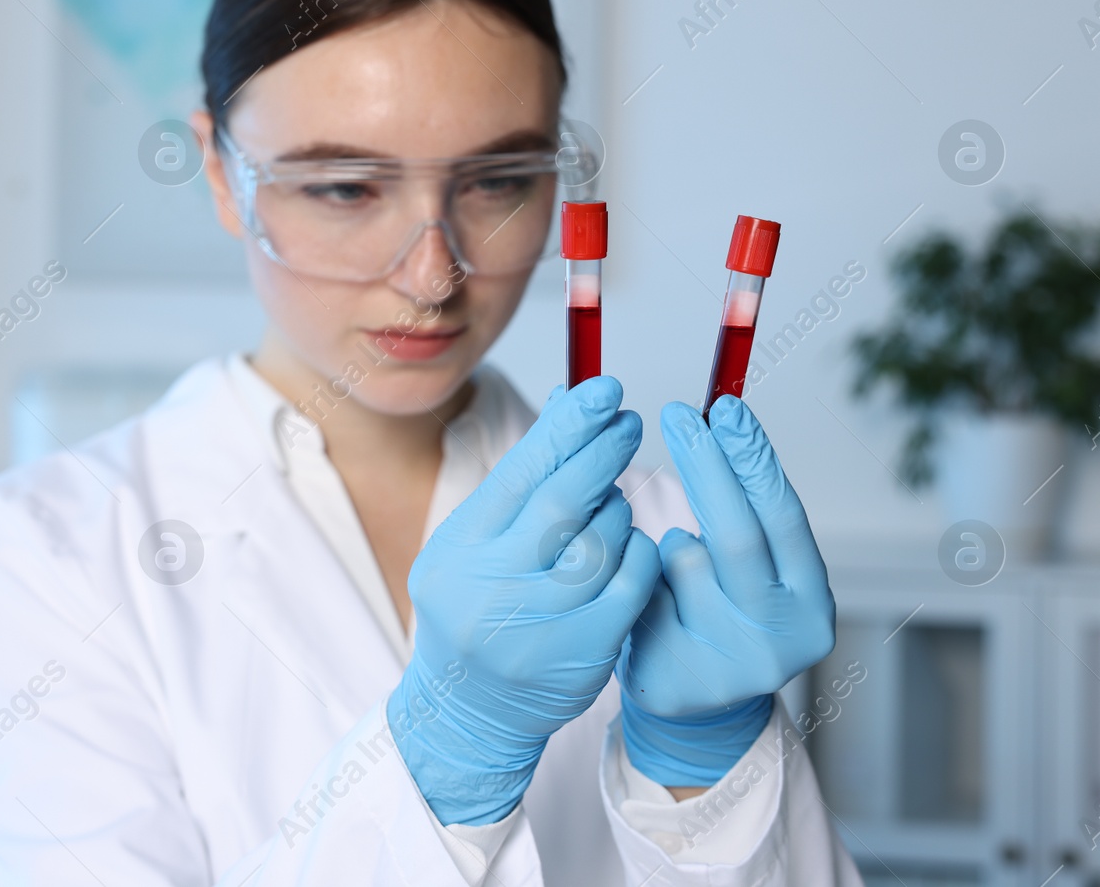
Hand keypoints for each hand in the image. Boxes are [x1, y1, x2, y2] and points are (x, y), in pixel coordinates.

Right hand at [390, 378, 662, 824]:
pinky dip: (639, 554)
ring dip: (617, 508)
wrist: (468, 708)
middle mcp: (494, 585)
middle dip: (602, 452)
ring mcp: (538, 623)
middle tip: (628, 420)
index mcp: (461, 548)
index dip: (568, 426)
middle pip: (562, 502)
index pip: (521, 472)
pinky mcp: (582, 653)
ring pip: (601, 543)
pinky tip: (633, 543)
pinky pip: (629, 587)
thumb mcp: (474, 541)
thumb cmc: (475, 605)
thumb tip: (566, 404)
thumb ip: (518, 483)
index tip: (603, 391)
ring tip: (614, 498)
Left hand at [617, 395, 834, 785]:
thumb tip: (710, 410)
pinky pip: (642, 595)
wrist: (691, 701)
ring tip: (673, 555)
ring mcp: (733, 665)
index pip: (783, 516)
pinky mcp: (680, 681)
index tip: (724, 406)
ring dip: (668, 542)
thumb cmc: (715, 608)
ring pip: (683, 564)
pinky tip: (643, 594)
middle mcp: (784, 636)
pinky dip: (638, 577)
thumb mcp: (741, 562)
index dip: (753, 458)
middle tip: (676, 414)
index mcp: (810, 600)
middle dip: (704, 466)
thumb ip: (737, 502)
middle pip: (736, 537)